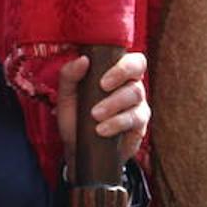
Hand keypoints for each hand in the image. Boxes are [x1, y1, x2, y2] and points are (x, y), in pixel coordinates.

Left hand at [56, 51, 148, 170]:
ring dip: (113, 103)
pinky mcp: (140, 123)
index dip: (120, 62)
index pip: (128, 57)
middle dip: (120, 73)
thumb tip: (83, 60)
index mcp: (114, 73)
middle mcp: (129, 84)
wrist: (79, 149)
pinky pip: (136, 117)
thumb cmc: (75, 119)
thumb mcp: (66, 97)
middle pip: (138, 66)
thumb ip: (69, 76)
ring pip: (136, 92)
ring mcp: (137, 103)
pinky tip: (102, 129)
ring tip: (95, 115)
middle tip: (103, 87)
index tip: (101, 78)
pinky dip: (117, 122)